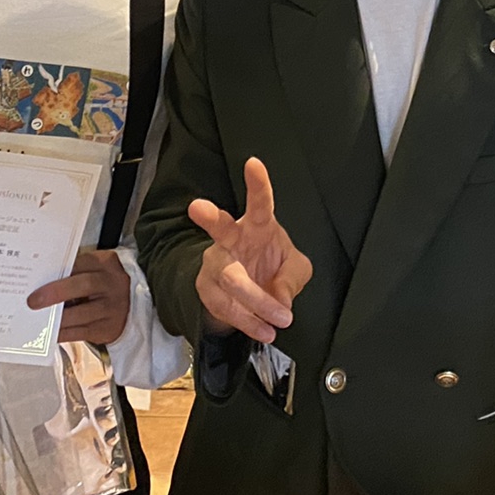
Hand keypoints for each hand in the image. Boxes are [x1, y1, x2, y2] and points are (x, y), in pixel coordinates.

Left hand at [27, 248, 132, 345]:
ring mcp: (112, 308)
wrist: (133, 305)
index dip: (58, 271)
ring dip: (57, 318)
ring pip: (81, 314)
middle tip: (33, 301)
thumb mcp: (96, 270)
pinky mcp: (108, 329)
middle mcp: (112, 284)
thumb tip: (43, 282)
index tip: (36, 277)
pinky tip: (49, 332)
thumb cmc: (104, 285)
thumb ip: (75, 272)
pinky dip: (63, 333)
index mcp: (105, 263)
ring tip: (37, 319)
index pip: (80, 263)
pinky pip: (81, 333)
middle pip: (84, 285)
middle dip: (56, 293)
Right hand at [190, 158, 311, 344]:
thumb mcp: (296, 268)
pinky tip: (263, 329)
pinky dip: (248, 322)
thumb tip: (281, 298)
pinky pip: (225, 307)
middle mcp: (231, 240)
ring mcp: (215, 263)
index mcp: (258, 226)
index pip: (259, 203)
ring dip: (256, 303)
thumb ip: (294, 278)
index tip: (253, 164)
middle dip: (209, 217)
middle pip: (220, 228)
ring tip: (278, 320)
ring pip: (229, 279)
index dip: (257, 184)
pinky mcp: (207, 289)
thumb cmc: (272, 267)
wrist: (249, 293)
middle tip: (198, 207)